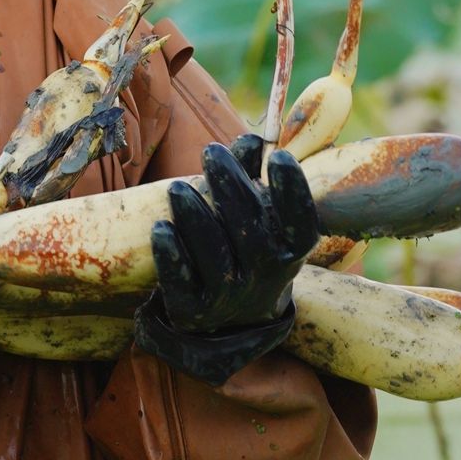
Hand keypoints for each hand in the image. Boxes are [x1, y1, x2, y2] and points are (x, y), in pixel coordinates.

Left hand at [134, 134, 318, 382]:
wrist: (230, 319)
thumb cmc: (247, 248)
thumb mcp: (261, 217)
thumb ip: (254, 176)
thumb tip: (250, 140)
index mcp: (291, 252)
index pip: (301, 223)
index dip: (293, 192)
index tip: (280, 157)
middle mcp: (266, 278)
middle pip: (252, 232)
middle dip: (231, 188)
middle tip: (212, 153)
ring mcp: (230, 299)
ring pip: (215, 256)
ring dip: (196, 218)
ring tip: (178, 187)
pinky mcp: (193, 312)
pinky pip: (181, 283)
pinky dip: (171, 255)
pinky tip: (160, 227)